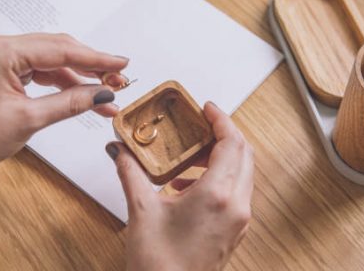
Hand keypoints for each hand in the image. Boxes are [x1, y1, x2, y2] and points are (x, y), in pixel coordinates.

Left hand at [0, 33, 128, 186]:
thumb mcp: (29, 120)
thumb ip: (70, 103)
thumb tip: (103, 94)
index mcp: (3, 53)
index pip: (61, 50)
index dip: (96, 59)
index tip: (121, 64)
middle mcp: (2, 47)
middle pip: (60, 49)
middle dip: (92, 66)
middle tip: (119, 80)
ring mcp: (4, 57)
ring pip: (54, 60)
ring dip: (81, 77)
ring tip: (108, 92)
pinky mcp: (7, 69)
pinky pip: (44, 71)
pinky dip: (65, 83)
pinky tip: (86, 94)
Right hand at [106, 102, 253, 270]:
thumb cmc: (159, 265)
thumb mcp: (141, 211)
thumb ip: (130, 173)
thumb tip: (120, 151)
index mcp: (217, 195)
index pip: (232, 143)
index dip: (221, 119)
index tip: (207, 108)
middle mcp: (236, 206)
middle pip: (243, 154)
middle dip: (222, 135)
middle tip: (199, 126)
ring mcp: (239, 220)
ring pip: (242, 173)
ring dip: (220, 158)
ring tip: (188, 158)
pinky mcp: (235, 230)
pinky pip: (236, 191)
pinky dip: (219, 178)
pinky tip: (188, 186)